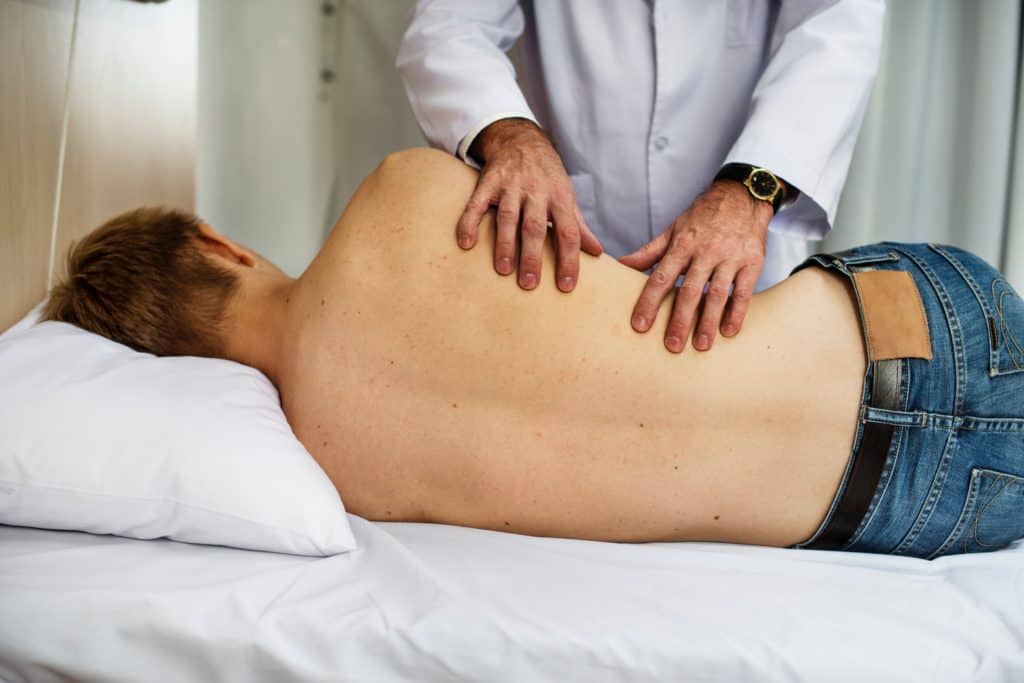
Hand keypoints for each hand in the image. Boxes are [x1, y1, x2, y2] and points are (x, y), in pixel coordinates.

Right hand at [458, 118, 602, 291]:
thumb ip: (579, 226)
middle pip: (535, 227)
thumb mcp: (567, 197)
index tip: (565, 286)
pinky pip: (477, 203)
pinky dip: (469, 222)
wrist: (521, 139)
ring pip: (508, 216)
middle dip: (532, 256)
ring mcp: (511, 186)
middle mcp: (536, 192)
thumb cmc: (547, 176)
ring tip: (503, 270)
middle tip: (529, 284)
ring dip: (505, 244)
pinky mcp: (488, 182)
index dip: (569, 260)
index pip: (568, 233)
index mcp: (560, 198)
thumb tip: (597, 253)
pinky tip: (466, 242)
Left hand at [619, 180, 771, 351]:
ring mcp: (730, 258)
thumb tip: (621, 264)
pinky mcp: (752, 262)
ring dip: (708, 322)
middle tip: (672, 346)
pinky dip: (737, 313)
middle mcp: (705, 252)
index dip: (649, 302)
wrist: (742, 197)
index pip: (661, 278)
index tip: (640, 325)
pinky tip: (729, 331)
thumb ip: (649, 251)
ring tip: (701, 346)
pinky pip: (744, 292)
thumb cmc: (703, 218)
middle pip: (689, 291)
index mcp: (682, 245)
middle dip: (680, 320)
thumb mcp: (674, 230)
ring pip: (717, 294)